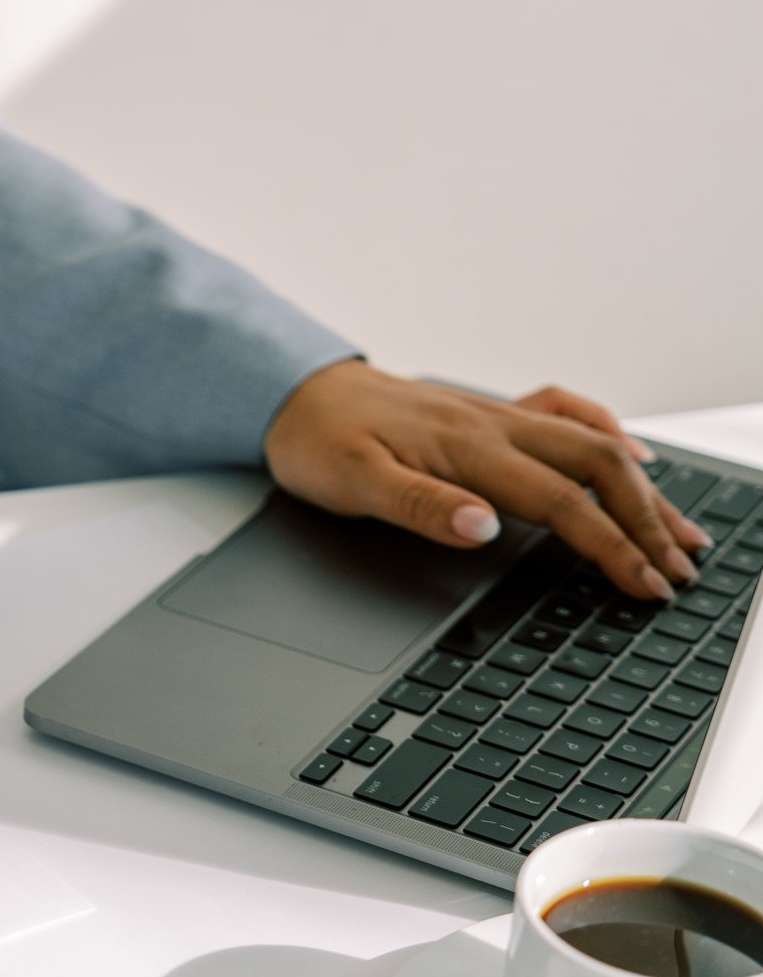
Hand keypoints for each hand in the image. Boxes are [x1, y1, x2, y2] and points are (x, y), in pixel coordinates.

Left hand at [263, 362, 710, 599]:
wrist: (294, 393)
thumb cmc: (319, 441)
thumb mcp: (352, 483)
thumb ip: (419, 506)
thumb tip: (483, 526)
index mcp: (468, 449)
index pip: (562, 504)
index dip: (612, 547)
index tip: (646, 583)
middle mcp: (494, 426)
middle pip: (600, 467)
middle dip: (650, 520)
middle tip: (682, 568)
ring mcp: (497, 416)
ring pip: (595, 442)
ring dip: (644, 486)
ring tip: (682, 528)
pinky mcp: (489, 416)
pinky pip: (566, 414)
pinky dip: (609, 435)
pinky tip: (631, 455)